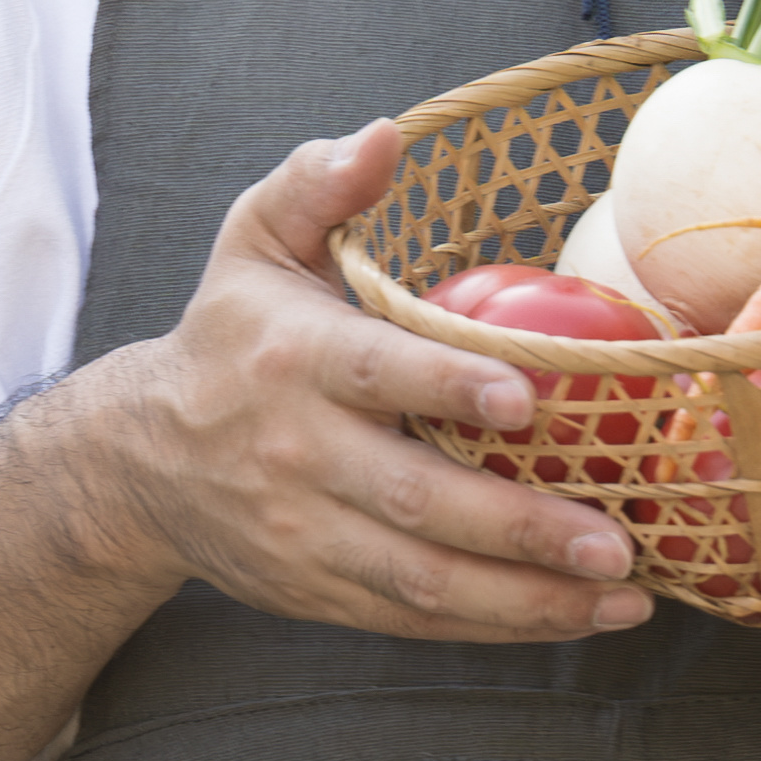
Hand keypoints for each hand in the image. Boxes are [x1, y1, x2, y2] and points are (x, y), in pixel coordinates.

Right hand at [85, 121, 658, 647]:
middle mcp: (296, 455)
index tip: (528, 399)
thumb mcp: (254, 245)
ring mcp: (307, 536)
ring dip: (530, 597)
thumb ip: (316, 185)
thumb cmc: (230, 337)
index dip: (450, 389)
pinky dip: (499, 624)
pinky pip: (415, 620)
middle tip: (615, 535)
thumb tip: (384, 136)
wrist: (139, 461)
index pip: (377, 374)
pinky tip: (577, 614)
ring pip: (423, 581)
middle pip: (417, 501)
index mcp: (293, 361)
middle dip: (521, 526)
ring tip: (621, 594)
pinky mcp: (319, 593)